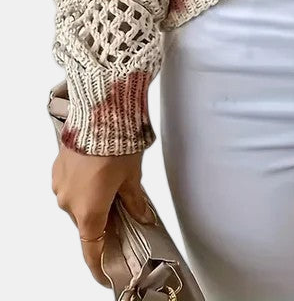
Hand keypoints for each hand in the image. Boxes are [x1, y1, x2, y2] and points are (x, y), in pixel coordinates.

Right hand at [52, 142, 153, 285]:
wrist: (99, 114)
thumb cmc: (115, 144)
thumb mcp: (132, 177)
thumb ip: (136, 201)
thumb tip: (142, 215)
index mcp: (88, 212)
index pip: (92, 250)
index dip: (100, 264)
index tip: (107, 272)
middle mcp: (69, 203)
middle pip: (87, 222)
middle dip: (104, 218)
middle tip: (122, 208)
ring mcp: (61, 185)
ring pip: (79, 202)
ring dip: (94, 197)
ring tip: (113, 180)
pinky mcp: (58, 168)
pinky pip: (71, 184)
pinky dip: (84, 183)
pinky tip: (99, 168)